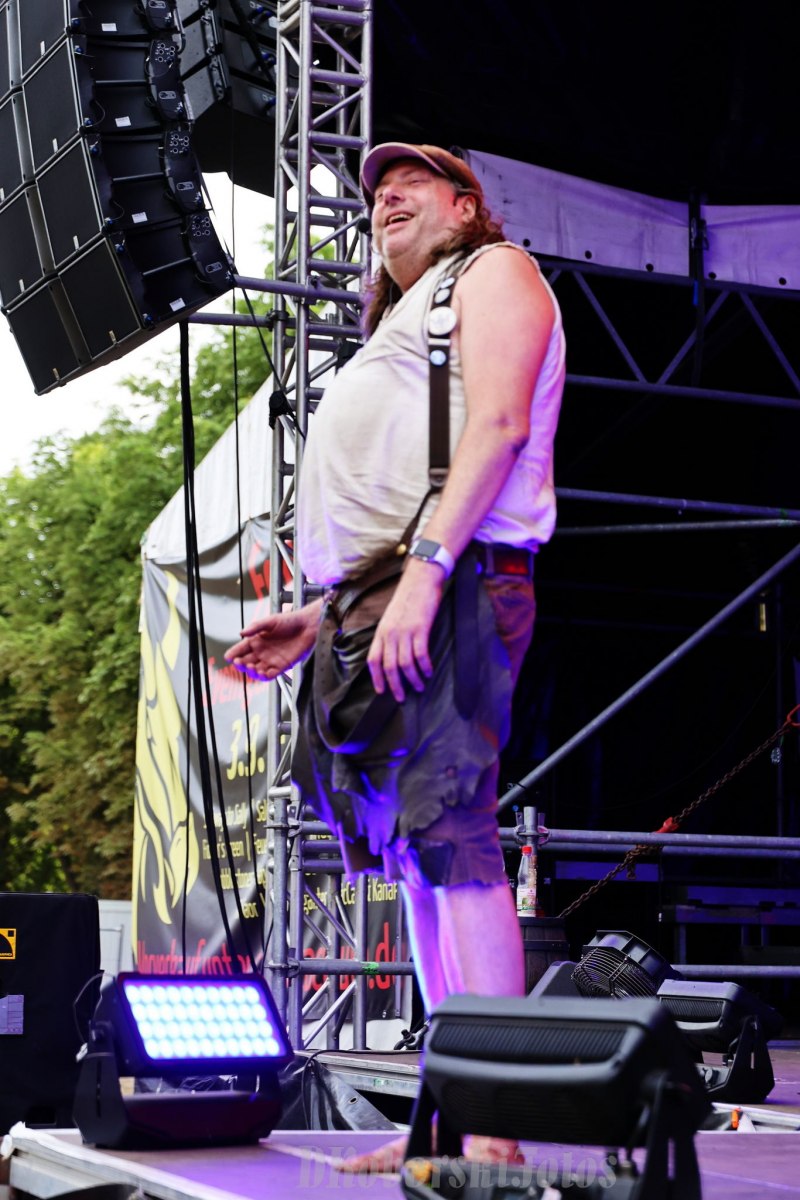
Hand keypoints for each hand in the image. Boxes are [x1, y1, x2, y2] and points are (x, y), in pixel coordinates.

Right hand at [224, 600, 322, 680]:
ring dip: (252, 671)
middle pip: (246, 662)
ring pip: (256, 670)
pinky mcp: (282, 666)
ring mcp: (271, 660)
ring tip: (251, 667)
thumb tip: (241, 633)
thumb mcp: (270, 621)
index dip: (233, 653)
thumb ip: (256, 627)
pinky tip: (262, 673)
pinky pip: (271, 675)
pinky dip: (265, 676)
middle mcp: (262, 652)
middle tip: (239, 662)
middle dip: (240, 664)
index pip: (241, 649)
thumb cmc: (290, 620)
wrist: (308, 626)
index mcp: (256, 640)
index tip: (228, 656)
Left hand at [366, 559, 444, 701]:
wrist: (421, 579)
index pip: (373, 660)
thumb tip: (393, 653)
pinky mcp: (420, 629)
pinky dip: (425, 666)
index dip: (377, 678)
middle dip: (395, 685)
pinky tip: (429, 672)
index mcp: (381, 631)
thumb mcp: (392, 617)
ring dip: (413, 679)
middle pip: (389, 666)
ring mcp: (405, 631)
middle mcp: (390, 633)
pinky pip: (420, 655)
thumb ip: (390, 634)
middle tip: (402, 697)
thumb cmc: (409, 597)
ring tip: (420, 686)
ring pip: (405, 664)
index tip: (382, 691)